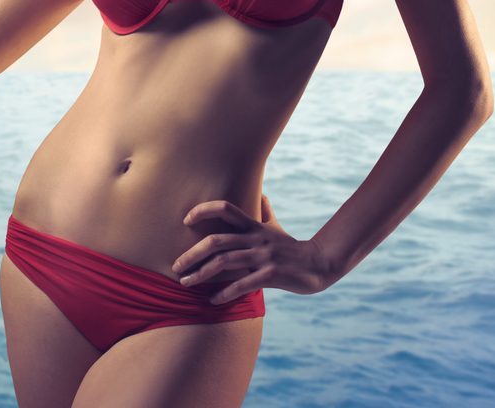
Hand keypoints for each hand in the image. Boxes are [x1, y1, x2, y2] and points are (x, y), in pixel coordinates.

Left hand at [171, 195, 333, 302]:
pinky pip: (243, 284)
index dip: (204, 210)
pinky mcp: (271, 275)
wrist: (319, 264)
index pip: (225, 208)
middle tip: (176, 265)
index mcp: (253, 225)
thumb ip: (263, 211)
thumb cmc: (291, 246)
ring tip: (186, 283)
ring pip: (225, 262)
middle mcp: (255, 238)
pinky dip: (225, 292)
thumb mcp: (275, 226)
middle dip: (192, 253)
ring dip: (201, 273)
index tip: (186, 220)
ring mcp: (263, 256)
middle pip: (216, 240)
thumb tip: (260, 194)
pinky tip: (212, 300)